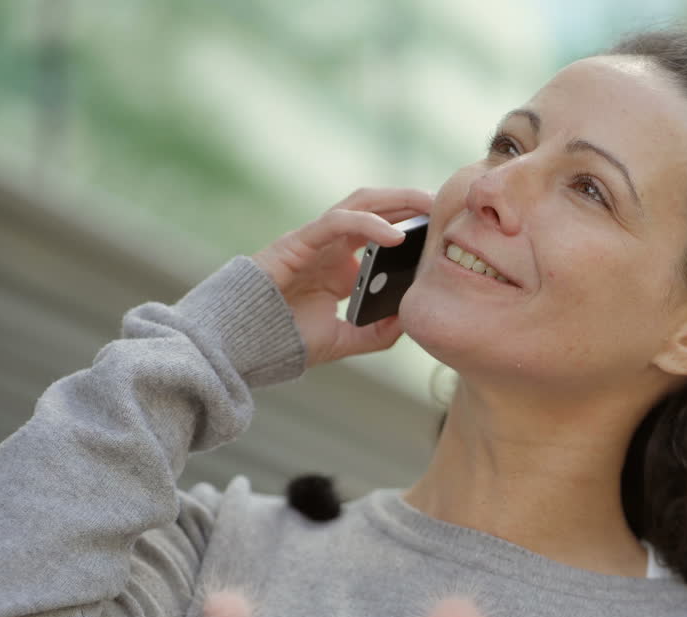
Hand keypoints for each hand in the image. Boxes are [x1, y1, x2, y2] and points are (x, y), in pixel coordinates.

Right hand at [252, 187, 433, 368]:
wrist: (239, 347)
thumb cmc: (282, 341)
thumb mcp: (342, 341)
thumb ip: (375, 334)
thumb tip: (410, 322)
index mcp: (341, 266)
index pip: (382, 232)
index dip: (413, 224)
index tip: (446, 228)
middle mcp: (330, 247)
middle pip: (376, 208)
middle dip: (411, 202)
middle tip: (447, 204)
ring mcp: (314, 241)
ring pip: (360, 203)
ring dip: (396, 199)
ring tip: (429, 205)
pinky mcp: (297, 241)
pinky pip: (336, 221)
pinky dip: (369, 224)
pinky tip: (396, 236)